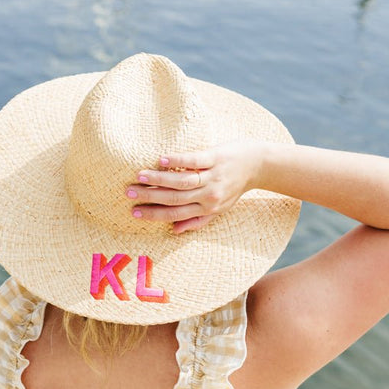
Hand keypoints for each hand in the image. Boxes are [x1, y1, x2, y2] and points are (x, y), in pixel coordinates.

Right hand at [126, 141, 263, 232]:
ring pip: (182, 180)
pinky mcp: (215, 157)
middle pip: (175, 197)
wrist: (259, 165)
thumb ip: (197, 220)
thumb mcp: (220, 208)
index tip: (134, 213)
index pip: (175, 213)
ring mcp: (212, 175)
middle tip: (129, 193)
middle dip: (150, 196)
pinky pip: (194, 160)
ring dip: (159, 179)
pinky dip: (178, 160)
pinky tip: (161, 160)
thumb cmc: (236, 186)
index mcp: (207, 208)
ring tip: (139, 176)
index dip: (154, 214)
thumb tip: (174, 231)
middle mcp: (209, 194)